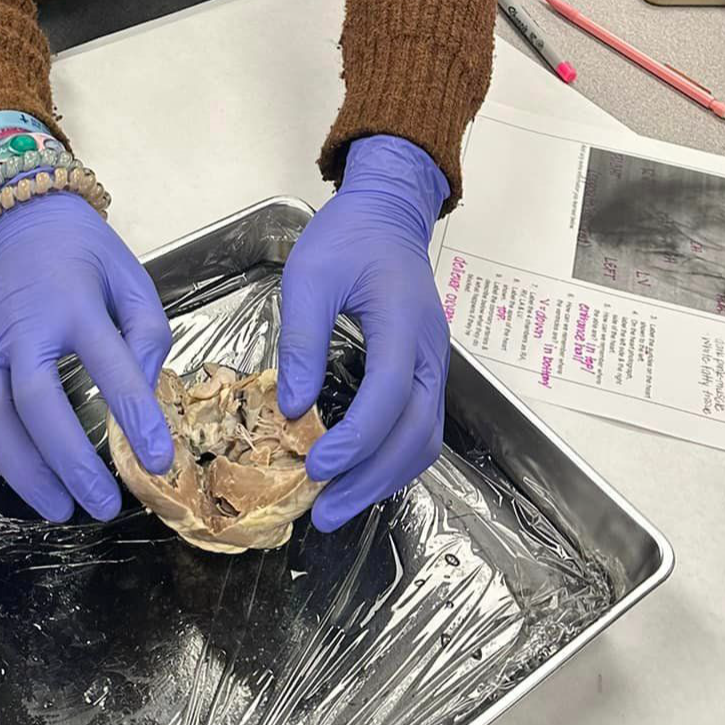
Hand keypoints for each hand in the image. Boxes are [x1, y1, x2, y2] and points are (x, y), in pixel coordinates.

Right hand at [0, 193, 173, 521]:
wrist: (19, 220)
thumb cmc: (84, 256)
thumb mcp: (132, 279)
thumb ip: (147, 334)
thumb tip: (145, 396)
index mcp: (74, 299)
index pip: (109, 363)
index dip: (134, 415)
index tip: (158, 460)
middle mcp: (22, 322)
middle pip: (36, 399)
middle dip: (69, 461)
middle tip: (102, 506)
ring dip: (23, 471)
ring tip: (59, 508)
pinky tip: (25, 476)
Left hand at [277, 135, 450, 532]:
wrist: (387, 213)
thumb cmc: (347, 237)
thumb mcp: (309, 277)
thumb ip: (301, 341)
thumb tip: (291, 408)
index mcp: (403, 322)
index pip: (389, 394)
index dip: (356, 439)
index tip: (316, 467)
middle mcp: (430, 350)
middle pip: (417, 432)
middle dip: (372, 479)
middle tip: (325, 511)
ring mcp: (433, 362)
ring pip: (425, 437)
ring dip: (385, 477)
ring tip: (338, 503)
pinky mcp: (425, 368)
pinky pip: (419, 425)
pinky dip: (392, 457)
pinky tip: (359, 473)